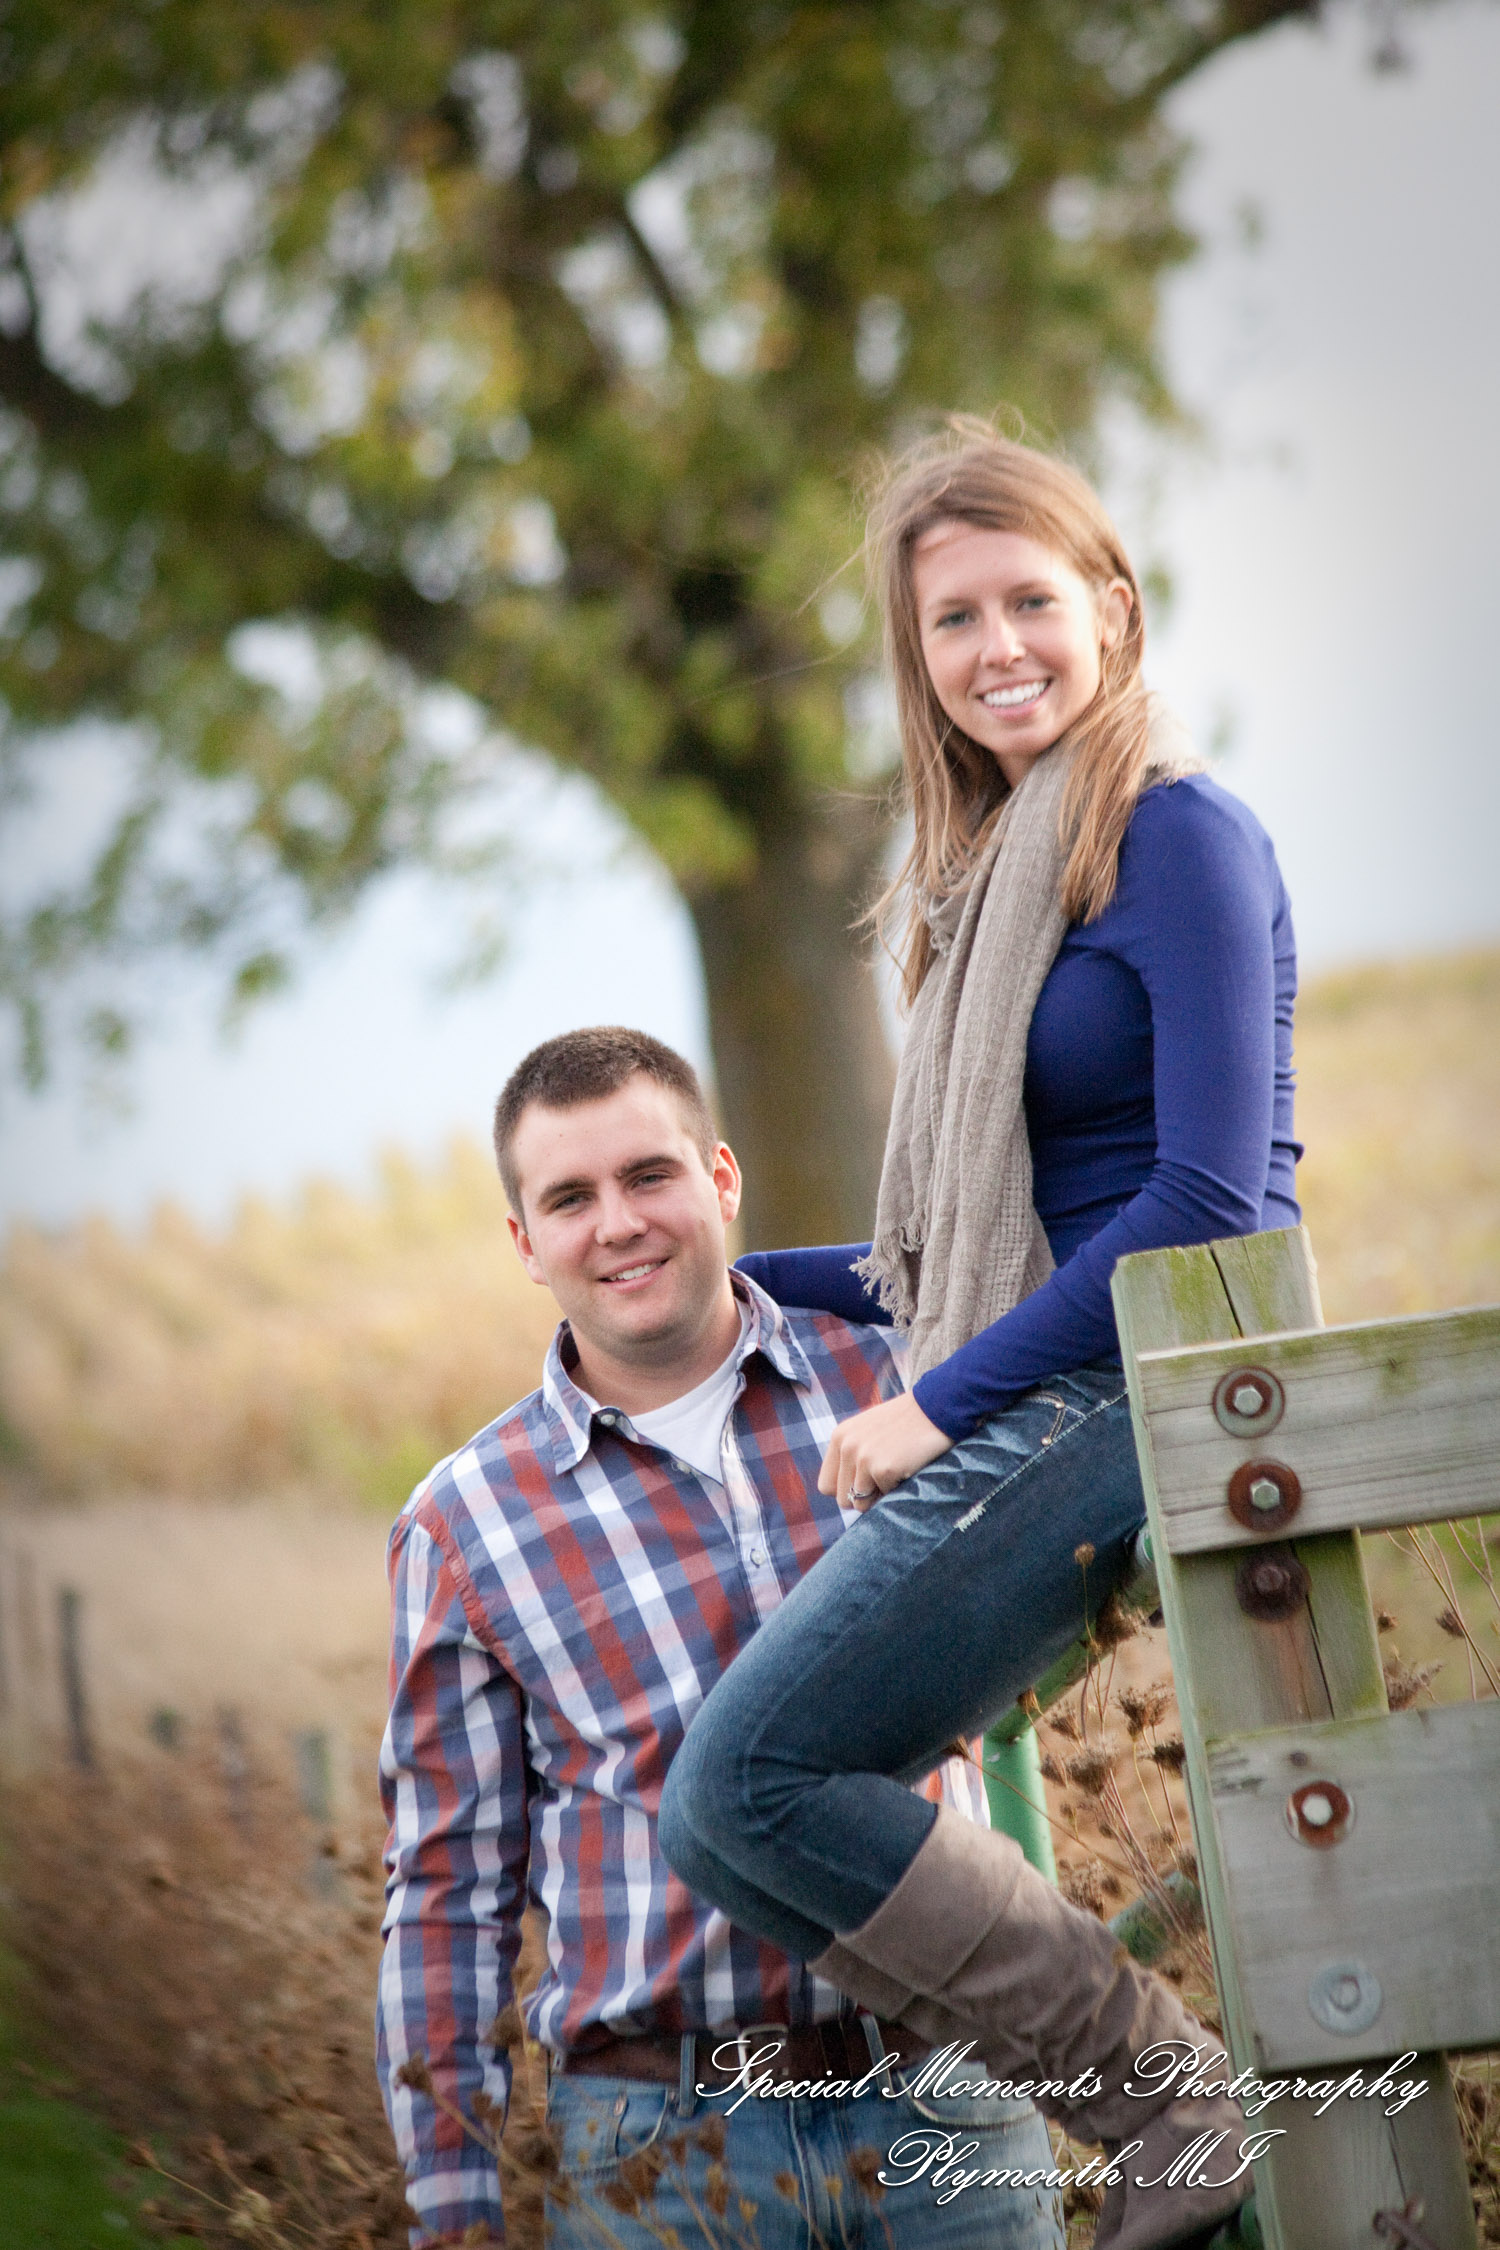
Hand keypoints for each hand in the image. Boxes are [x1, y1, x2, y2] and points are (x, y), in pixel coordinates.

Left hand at [817, 1391, 952, 1509]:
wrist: (937, 1408)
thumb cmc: (906, 1422)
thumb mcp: (868, 1430)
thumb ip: (852, 1454)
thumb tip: (846, 1493)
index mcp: (840, 1438)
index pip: (826, 1486)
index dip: (847, 1490)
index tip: (865, 1484)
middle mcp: (847, 1447)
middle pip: (842, 1499)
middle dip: (864, 1497)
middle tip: (885, 1479)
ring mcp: (864, 1457)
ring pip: (861, 1505)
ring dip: (880, 1496)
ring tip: (896, 1472)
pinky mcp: (883, 1468)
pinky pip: (886, 1498)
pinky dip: (898, 1489)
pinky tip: (908, 1467)